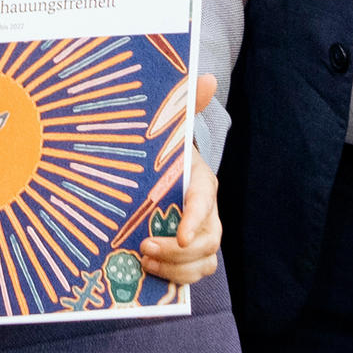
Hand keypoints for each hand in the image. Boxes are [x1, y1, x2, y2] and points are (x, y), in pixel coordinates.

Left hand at [137, 84, 225, 285]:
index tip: (181, 238)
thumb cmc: (166, 156)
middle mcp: (209, 214)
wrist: (165, 178)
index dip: (194, 220)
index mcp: (204, 184)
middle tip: (144, 246)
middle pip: (208, 242)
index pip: (205, 203)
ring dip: (175, 269)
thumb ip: (187, 106)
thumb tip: (205, 75)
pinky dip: (173, 277)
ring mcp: (202, 237)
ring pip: (204, 263)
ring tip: (143, 260)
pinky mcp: (191, 256)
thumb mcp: (173, 132)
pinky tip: (147, 270)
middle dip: (179, 251)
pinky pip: (192, 275)